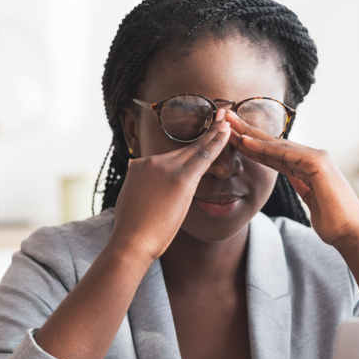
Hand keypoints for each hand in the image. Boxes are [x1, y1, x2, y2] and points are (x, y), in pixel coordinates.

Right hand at [109, 110, 231, 263]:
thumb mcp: (130, 201)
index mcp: (139, 167)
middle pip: (182, 148)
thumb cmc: (132, 231)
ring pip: (194, 149)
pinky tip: (227, 132)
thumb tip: (137, 176)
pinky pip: (203, 156)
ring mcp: (165, 167)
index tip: (196, 135)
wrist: (131, 242)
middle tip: (219, 116)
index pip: (167, 156)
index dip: (185, 146)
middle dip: (203, 132)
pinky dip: (216, 142)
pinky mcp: (180, 178)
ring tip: (227, 122)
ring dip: (213, 135)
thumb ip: (139, 185)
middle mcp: (151, 162)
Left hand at [226, 111, 358, 251]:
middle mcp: (314, 157)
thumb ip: (302, 186)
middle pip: (274, 144)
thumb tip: (293, 178)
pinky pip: (285, 154)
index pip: (276, 154)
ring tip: (229, 124)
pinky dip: (264, 148)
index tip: (233, 138)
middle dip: (249, 132)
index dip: (253, 146)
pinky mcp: (318, 163)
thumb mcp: (311, 201)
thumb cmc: (334, 223)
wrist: (351, 233)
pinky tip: (246, 142)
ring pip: (277, 145)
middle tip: (226, 119)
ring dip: (251, 135)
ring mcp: (317, 158)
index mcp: (310, 167)